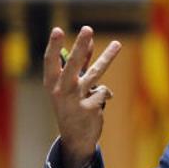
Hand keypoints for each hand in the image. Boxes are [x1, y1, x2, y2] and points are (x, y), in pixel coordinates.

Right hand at [42, 26, 121, 167]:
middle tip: (88, 29)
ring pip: (95, 74)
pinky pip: (103, 92)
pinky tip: (95, 105)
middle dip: (81, 46)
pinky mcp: (91, 109)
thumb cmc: (70, 105)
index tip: (57, 30)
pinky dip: (102, 95)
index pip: (50, 61)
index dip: (54, 45)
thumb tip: (89, 41)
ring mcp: (76, 100)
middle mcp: (61, 90)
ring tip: (118, 44)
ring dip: (107, 58)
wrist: (75, 138)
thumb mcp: (70, 85)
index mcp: (51, 83)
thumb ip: (80, 64)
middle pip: (73, 64)